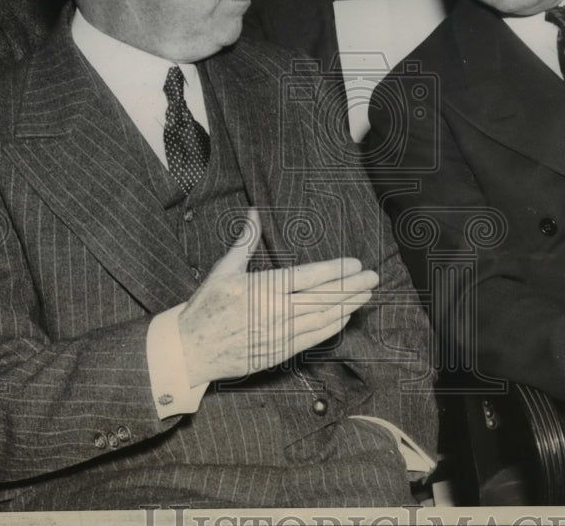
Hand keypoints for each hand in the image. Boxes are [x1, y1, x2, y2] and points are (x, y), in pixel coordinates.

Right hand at [177, 208, 378, 384]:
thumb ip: (245, 241)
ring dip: (348, 305)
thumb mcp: (223, 270)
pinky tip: (345, 316)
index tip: (355, 263)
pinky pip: (313, 339)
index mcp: (263, 288)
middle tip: (373, 277)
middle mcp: (275, 312)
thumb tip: (254, 212)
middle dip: (352, 286)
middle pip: (323, 297)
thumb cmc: (206, 307)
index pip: (309, 276)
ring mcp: (279, 334)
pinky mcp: (279, 352)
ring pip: (323, 318)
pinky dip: (332, 326)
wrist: (191, 350)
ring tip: (366, 294)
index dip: (336, 270)